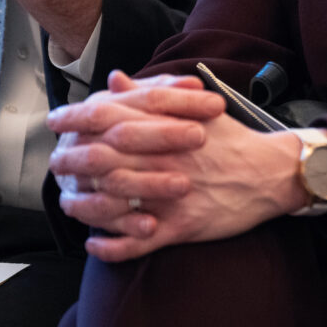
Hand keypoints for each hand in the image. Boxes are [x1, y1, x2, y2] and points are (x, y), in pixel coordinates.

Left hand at [48, 71, 308, 262]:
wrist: (272, 171)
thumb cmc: (231, 137)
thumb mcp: (195, 106)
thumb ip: (152, 93)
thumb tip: (114, 79)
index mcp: (168, 127)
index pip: (109, 117)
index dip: (75, 117)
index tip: (54, 120)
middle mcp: (166, 159)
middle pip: (102, 159)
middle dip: (71, 161)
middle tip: (54, 164)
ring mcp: (172, 194)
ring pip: (113, 202)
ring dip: (84, 205)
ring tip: (69, 203)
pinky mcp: (182, 226)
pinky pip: (138, 243)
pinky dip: (111, 246)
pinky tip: (94, 243)